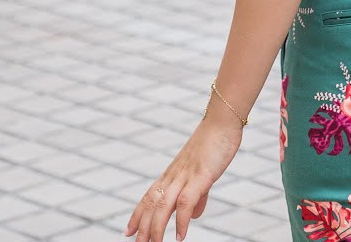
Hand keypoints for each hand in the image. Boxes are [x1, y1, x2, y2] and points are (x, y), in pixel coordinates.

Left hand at [126, 108, 241, 241]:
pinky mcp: (200, 176)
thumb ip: (198, 194)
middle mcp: (174, 175)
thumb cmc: (215, 143)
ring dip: (156, 228)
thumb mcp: (203, 172)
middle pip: (152, 203)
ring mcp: (186, 175)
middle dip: (143, 227)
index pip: (149, 196)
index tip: (128, 231)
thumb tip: (194, 215)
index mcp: (173, 173)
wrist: (223, 120)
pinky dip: (181, 221)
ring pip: (163, 205)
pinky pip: (185, 202)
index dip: (138, 215)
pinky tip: (180, 236)